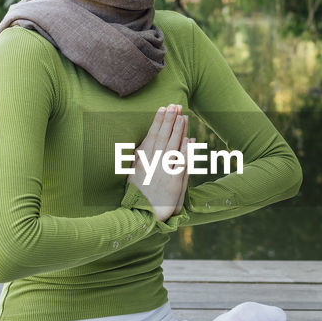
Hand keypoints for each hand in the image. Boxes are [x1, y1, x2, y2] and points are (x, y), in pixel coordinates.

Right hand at [133, 104, 190, 222]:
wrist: (140, 215)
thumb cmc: (137, 195)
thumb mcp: (132, 174)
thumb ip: (138, 158)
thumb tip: (141, 144)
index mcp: (142, 160)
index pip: (152, 135)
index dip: (158, 121)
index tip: (163, 108)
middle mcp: (153, 164)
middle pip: (163, 137)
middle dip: (170, 120)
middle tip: (175, 105)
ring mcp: (164, 172)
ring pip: (173, 146)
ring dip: (179, 130)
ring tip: (183, 116)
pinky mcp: (173, 182)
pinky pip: (181, 163)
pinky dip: (185, 151)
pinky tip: (189, 139)